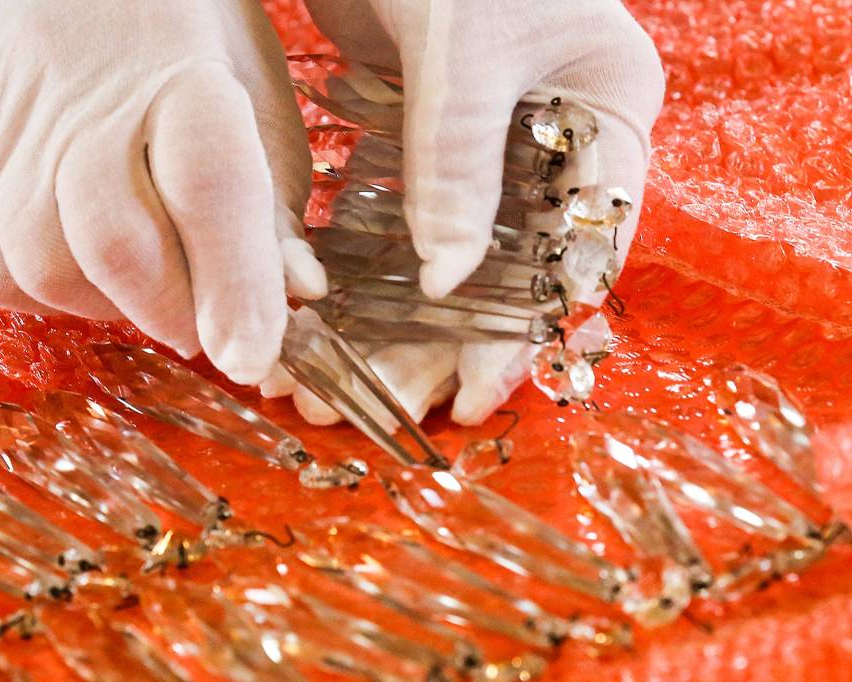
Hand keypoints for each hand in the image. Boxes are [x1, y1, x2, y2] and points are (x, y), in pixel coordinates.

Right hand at [0, 0, 326, 384]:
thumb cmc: (168, 49)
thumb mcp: (250, 99)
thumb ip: (270, 205)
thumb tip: (296, 294)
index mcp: (179, 75)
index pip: (209, 189)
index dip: (233, 284)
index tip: (251, 360)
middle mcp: (76, 104)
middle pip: (116, 247)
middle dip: (172, 312)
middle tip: (202, 321)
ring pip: (44, 274)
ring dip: (107, 301)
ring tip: (137, 262)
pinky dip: (46, 288)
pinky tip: (74, 249)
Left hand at [279, 0, 664, 424]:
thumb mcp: (469, 45)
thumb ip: (459, 159)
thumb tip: (444, 277)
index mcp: (603, 109)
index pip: (582, 241)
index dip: (532, 322)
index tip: (480, 389)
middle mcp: (548, 136)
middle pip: (504, 268)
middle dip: (444, 340)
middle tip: (391, 404)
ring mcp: (480, 142)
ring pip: (442, 255)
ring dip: (391, 318)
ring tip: (339, 381)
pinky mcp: (415, 136)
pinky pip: (392, 217)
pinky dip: (357, 266)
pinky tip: (322, 318)